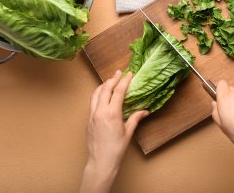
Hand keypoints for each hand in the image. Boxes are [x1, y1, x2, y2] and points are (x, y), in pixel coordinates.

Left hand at [79, 71, 148, 192]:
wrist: (100, 161)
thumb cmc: (115, 149)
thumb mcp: (128, 132)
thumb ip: (135, 118)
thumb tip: (145, 111)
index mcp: (112, 114)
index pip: (118, 92)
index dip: (124, 81)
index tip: (129, 74)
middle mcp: (100, 111)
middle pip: (105, 89)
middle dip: (113, 79)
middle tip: (119, 72)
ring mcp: (92, 115)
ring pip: (96, 93)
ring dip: (103, 85)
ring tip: (110, 80)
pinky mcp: (88, 119)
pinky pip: (92, 101)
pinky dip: (98, 94)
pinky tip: (102, 94)